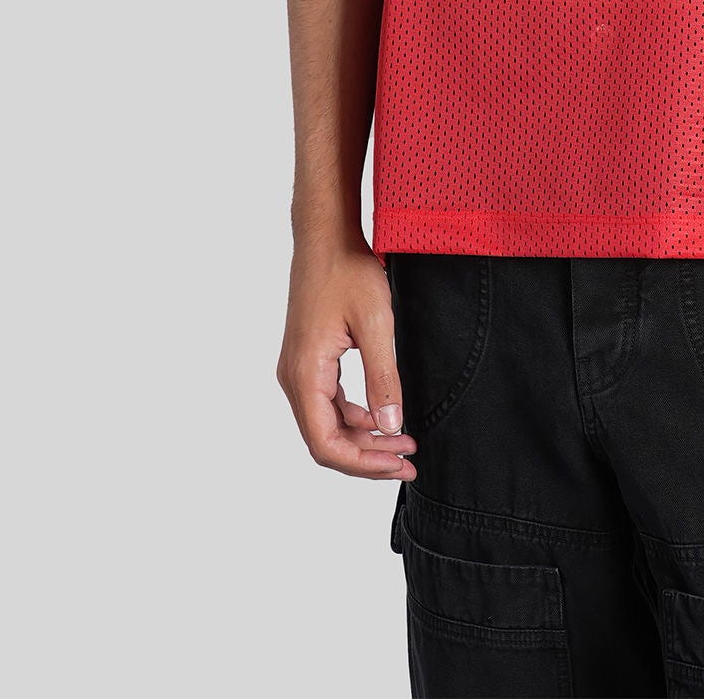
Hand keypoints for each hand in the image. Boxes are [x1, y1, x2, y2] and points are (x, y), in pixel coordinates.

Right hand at [277, 238, 417, 480]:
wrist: (327, 238)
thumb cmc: (348, 272)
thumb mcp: (376, 324)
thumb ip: (383, 377)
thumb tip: (390, 425)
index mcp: (305, 374)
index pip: (326, 444)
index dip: (363, 463)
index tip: (399, 464)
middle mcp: (295, 378)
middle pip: (326, 440)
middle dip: (367, 456)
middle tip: (408, 460)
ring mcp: (299, 370)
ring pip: (328, 424)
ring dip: (364, 438)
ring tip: (404, 443)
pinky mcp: (309, 361)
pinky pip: (329, 404)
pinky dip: (355, 417)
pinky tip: (383, 415)